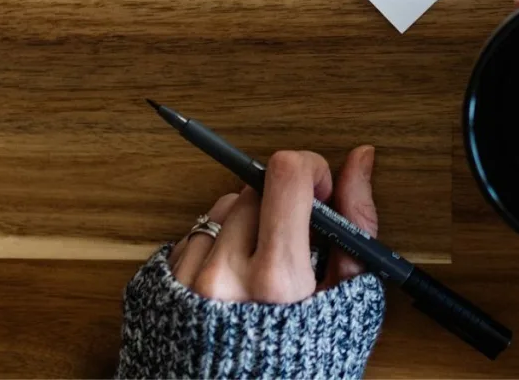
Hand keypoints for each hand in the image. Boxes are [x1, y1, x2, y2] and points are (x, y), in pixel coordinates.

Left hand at [167, 145, 377, 301]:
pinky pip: (192, 235)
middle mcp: (224, 278)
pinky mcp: (158, 292)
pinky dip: (218, 246)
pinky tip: (235, 283)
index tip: (320, 192)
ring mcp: (185, 285)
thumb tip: (359, 160)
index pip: (286, 175)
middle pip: (254, 187)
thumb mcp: (350, 301)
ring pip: (221, 207)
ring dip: (247, 223)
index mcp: (278, 281)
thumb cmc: (303, 368)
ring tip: (263, 270)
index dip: (311, 170)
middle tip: (295, 243)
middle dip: (281, 203)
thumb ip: (356, 223)